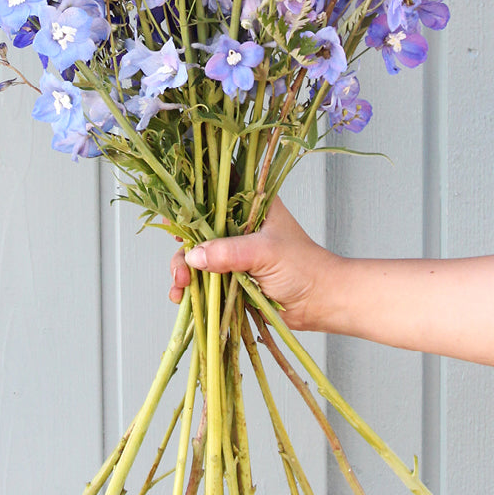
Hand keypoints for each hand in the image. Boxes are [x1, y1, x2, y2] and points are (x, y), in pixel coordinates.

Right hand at [168, 197, 337, 331]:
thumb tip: (194, 256)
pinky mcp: (230, 277)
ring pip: (196, 256)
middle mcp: (237, 225)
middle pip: (197, 228)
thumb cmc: (303, 267)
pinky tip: (183, 298)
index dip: (190, 202)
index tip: (173, 218)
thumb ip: (229, 252)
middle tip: (181, 268)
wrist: (320, 302)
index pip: (213, 193)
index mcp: (250, 205)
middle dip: (183, 248)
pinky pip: (203, 279)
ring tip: (181, 289)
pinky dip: (191, 288)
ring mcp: (232, 252)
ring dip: (183, 271)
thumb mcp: (265, 252)